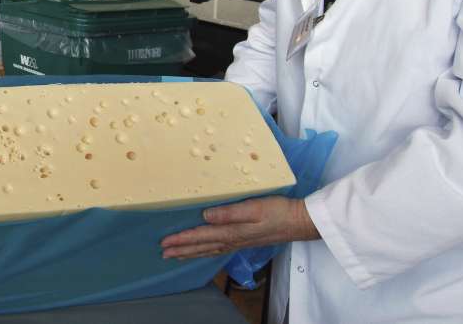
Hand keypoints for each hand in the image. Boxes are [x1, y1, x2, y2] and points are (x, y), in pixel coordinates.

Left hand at [160, 196, 318, 259]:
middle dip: (181, 249)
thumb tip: (205, 216)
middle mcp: (232, 240)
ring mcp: (238, 242)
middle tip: (163, 252)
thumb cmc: (277, 211)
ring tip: (175, 255)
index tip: (165, 242)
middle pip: (201, 246)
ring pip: (208, 249)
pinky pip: (218, 249)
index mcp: (231, 231)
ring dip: (190, 252)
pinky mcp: (244, 240)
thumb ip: (229, 212)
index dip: (181, 239)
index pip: (200, 236)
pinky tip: (202, 251)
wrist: (298, 221)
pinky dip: (205, 251)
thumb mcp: (253, 208)